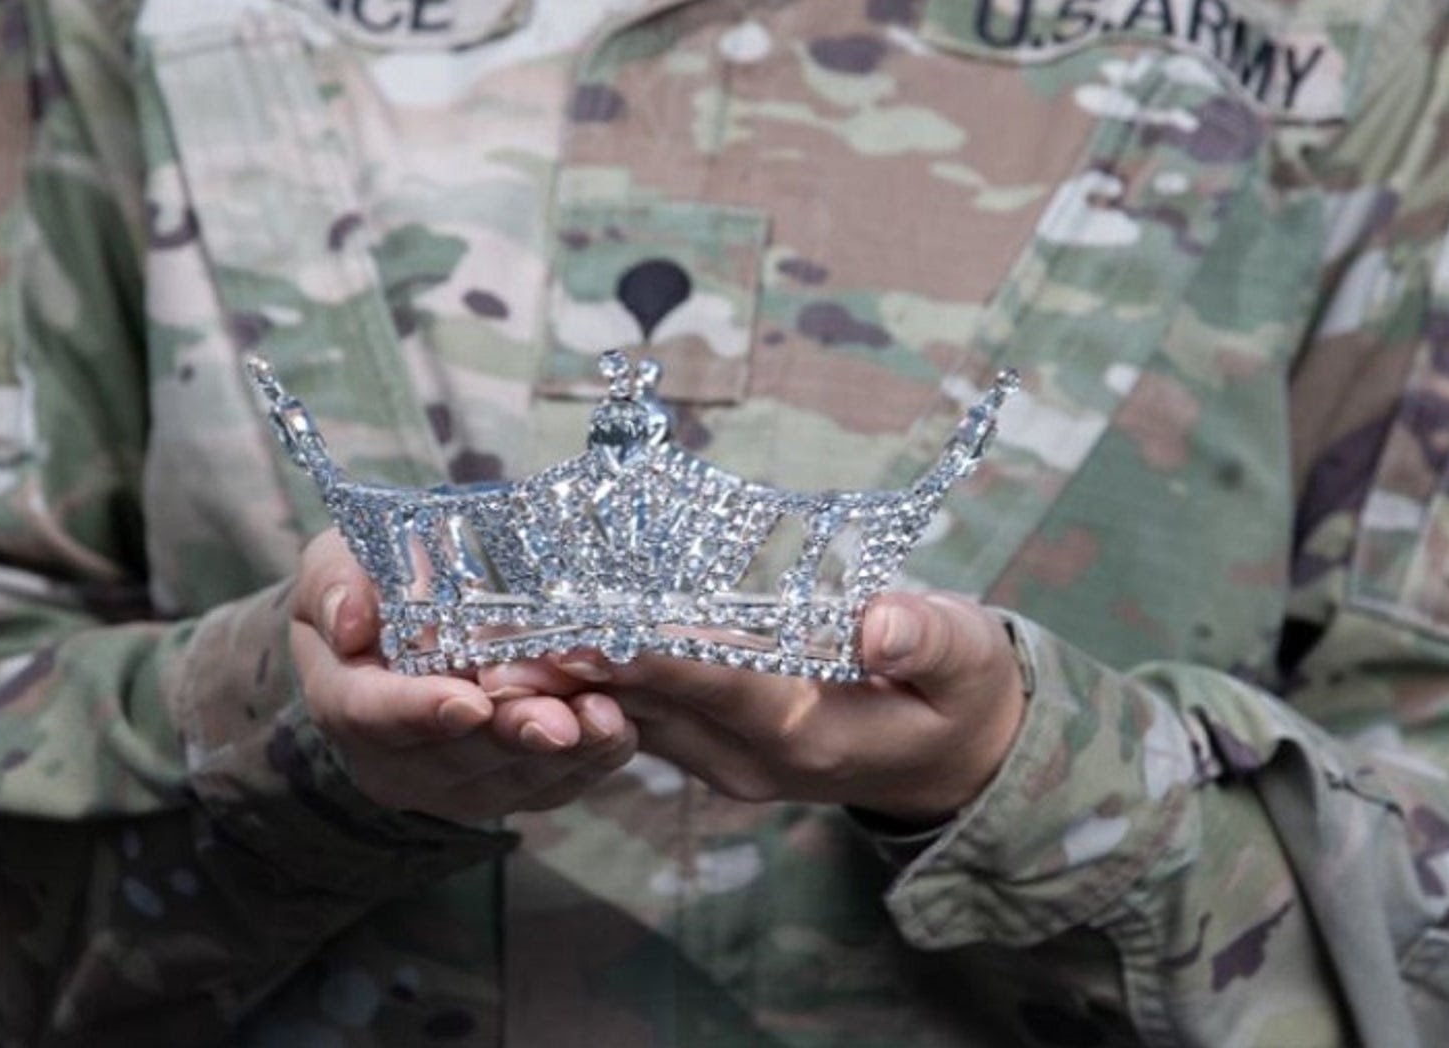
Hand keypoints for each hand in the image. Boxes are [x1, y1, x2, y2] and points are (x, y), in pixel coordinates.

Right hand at [289, 530, 637, 821]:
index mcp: (345, 700)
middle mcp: (394, 760)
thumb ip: (336, 583)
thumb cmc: (372, 586)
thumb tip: (351, 622)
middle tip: (558, 721)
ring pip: (509, 781)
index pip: (371, 715)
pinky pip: (550, 787)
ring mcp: (452, 784)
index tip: (468, 701)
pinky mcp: (506, 788)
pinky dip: (590, 761)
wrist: (403, 628)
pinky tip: (618, 727)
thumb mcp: (338, 565)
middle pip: (453, 758)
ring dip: (562, 756)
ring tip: (603, 719)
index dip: (420, 711)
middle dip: (510, 738)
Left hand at [480, 592, 1026, 824]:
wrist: (957, 754)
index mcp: (808, 733)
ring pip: (628, 715)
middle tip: (486, 632)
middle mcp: (751, 757)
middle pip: (646, 706)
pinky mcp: (712, 748)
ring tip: (483, 634)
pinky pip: (638, 715)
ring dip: (561, 680)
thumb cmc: (961, 690)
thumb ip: (926, 639)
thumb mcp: (965, 659)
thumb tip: (879, 625)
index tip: (576, 628)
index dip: (643, 653)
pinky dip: (590, 680)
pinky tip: (536, 642)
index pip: (712, 683)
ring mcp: (726, 761)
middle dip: (568, 670)